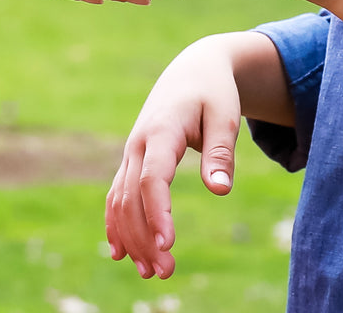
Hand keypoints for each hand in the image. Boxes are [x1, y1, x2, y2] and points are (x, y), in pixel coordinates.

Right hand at [106, 37, 241, 278]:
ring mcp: (132, 152)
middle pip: (132, 197)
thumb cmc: (214, 92)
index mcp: (162, 129)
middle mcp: (139, 143)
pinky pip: (117, 195)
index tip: (168, 245)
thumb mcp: (225, 115)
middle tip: (166, 272)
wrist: (192, 69)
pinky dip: (117, 224)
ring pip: (121, 200)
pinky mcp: (133, 160)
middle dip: (145, 237)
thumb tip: (220, 191)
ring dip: (132, 238)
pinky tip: (123, 253)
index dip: (157, 213)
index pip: (153, 178)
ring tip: (152, 272)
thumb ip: (221, 153)